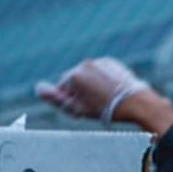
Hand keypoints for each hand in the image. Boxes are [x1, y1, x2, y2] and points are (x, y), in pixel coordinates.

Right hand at [36, 56, 165, 127]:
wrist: (134, 102)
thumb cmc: (106, 109)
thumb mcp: (78, 108)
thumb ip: (57, 98)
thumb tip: (38, 89)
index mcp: (74, 75)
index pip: (62, 86)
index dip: (70, 99)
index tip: (81, 108)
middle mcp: (85, 64)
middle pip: (75, 79)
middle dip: (80, 90)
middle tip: (94, 105)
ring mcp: (99, 62)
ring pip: (89, 74)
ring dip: (92, 84)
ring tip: (105, 98)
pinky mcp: (112, 63)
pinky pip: (102, 71)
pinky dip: (103, 79)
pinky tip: (112, 91)